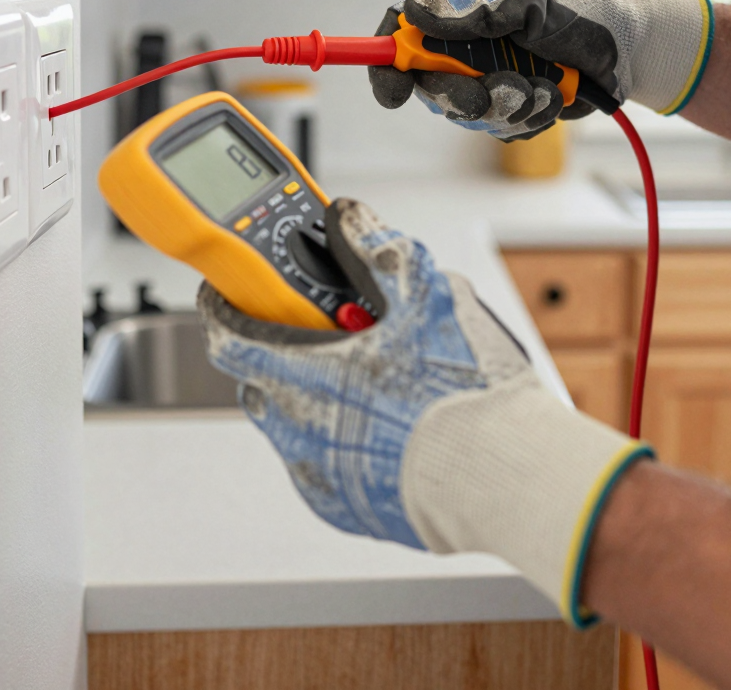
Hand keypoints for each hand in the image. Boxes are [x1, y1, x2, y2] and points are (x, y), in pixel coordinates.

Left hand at [199, 197, 650, 622]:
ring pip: (296, 424)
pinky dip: (345, 441)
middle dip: (287, 352)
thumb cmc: (463, 394)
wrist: (505, 477)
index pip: (228, 337)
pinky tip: (392, 424)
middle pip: (264, 380)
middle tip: (333, 333)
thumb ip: (379, 249)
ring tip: (378, 380)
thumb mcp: (427, 293)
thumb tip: (352, 220)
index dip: (224, 307)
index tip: (230, 293)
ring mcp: (320, 476)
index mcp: (302, 377)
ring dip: (319, 398)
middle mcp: (298, 433)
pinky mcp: (347, 509)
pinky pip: (327, 465)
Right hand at [367, 0, 713, 139]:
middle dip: (461, 96)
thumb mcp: (531, 0)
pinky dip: (527, 120)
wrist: (634, 48)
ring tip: (544, 87)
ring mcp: (490, 76)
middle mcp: (469, 43)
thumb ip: (473, 10)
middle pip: (429, 83)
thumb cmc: (586, 10)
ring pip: (467, 113)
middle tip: (498, 93)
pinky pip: (500, 129)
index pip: (404, 29)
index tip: (393, 89)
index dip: (388, 60)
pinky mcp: (513, 105)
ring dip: (507, 108)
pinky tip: (552, 98)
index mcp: (464, 7)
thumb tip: (413, 11)